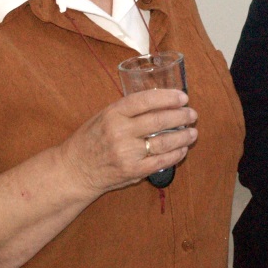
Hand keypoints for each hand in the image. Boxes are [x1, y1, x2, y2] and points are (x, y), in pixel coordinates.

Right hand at [60, 88, 197, 197]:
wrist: (74, 170)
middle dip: (181, 116)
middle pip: (159, 120)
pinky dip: (175, 155)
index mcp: (113, 113)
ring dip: (183, 136)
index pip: (146, 100)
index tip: (183, 96)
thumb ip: (128, 110)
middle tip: (193, 114)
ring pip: (164, 142)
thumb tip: (162, 101)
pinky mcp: (132, 171)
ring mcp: (127, 153)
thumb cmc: (91, 139)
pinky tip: (182, 150)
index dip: (168, 97)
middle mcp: (120, 132)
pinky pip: (161, 162)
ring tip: (193, 132)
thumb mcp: (104, 116)